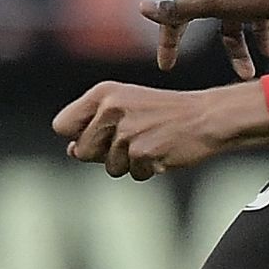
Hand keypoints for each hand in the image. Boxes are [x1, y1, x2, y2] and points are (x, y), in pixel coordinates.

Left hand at [54, 80, 268, 178]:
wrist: (206, 117)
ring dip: (129, 164)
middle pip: (82, 152)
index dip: (77, 136)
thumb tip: (72, 150)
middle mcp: (111, 109)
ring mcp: (127, 132)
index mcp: (103, 93)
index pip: (61, 125)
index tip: (100, 135)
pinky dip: (149, 169)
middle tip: (132, 140)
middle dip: (104, 155)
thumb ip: (95, 126)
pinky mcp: (143, 152)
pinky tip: (162, 152)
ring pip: (110, 168)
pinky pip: (135, 174)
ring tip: (150, 143)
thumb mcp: (125, 106)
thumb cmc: (165, 113)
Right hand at [145, 0, 268, 78]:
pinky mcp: (264, 1)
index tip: (166, 65)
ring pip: (234, 31)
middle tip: (210, 73)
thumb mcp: (210, 4)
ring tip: (248, 74)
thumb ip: (178, 9)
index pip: (176, 20)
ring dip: (240, 54)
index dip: (168, 42)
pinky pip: (258, 24)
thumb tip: (142, 8)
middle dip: (206, 53)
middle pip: (206, 27)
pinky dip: (261, 39)